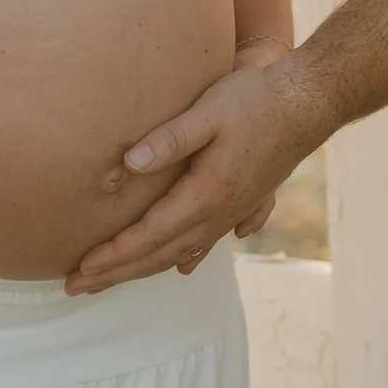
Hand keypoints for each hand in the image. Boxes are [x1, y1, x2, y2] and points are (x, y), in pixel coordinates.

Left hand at [69, 53, 323, 292]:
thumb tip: (127, 163)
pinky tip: (182, 267)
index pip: (148, 236)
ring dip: (143, 268)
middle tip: (76, 287)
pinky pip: (206, 242)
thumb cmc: (257, 100)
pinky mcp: (244, 203)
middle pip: (159, 255)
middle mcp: (220, 213)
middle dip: (116, 273)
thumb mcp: (208, 111)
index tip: (79, 268)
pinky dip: (185, 257)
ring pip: (181, 252)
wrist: (311, 101)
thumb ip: (168, 139)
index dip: (112, 255)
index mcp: (206, 195)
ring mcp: (234, 212)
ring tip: (111, 280)